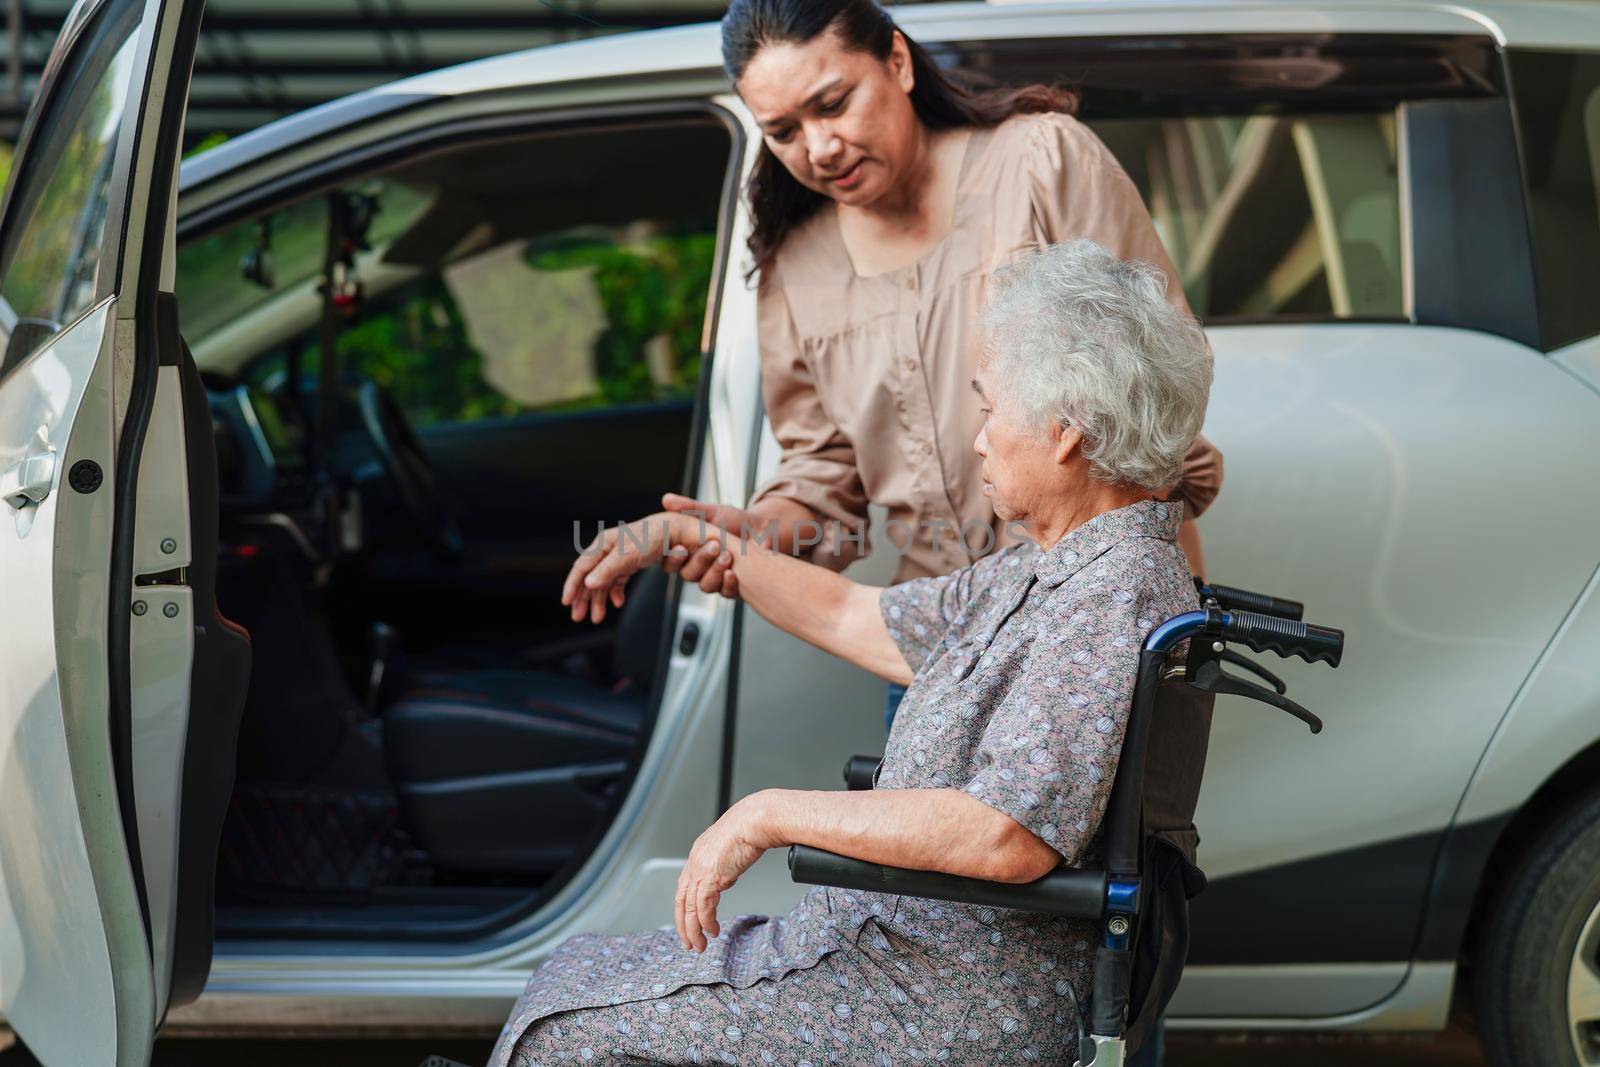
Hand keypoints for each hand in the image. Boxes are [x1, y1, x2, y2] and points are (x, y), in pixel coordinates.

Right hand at [562, 512, 692, 622]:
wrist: (677, 532)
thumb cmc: (653, 536)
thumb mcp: (628, 554)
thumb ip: (607, 570)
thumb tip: (589, 583)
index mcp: (603, 544)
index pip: (581, 567)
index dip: (572, 585)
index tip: (566, 602)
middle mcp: (608, 550)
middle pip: (590, 577)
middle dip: (583, 599)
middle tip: (578, 617)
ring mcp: (619, 557)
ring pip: (603, 582)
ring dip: (599, 600)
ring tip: (597, 617)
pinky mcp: (630, 563)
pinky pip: (618, 581)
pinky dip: (616, 592)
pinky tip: (617, 602)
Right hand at [661, 494, 754, 599]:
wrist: (761, 530)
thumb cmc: (734, 520)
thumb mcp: (711, 511)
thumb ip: (690, 508)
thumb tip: (666, 499)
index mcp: (689, 551)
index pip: (671, 561)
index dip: (673, 558)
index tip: (681, 548)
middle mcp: (699, 568)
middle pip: (688, 574)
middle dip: (700, 561)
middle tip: (714, 546)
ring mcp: (715, 578)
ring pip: (706, 585)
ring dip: (715, 571)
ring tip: (727, 556)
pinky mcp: (731, 587)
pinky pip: (725, 592)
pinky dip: (728, 584)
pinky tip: (733, 573)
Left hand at [675, 793, 777, 952]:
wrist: (755, 819)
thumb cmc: (751, 827)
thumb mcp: (731, 846)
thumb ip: (724, 863)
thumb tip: (728, 876)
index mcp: (698, 854)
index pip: (684, 887)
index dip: (685, 907)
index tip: (689, 922)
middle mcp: (694, 862)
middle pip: (681, 900)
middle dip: (682, 925)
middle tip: (688, 942)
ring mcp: (700, 870)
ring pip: (689, 908)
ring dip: (693, 930)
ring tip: (699, 945)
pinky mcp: (710, 877)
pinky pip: (703, 907)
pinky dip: (705, 922)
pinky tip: (712, 930)